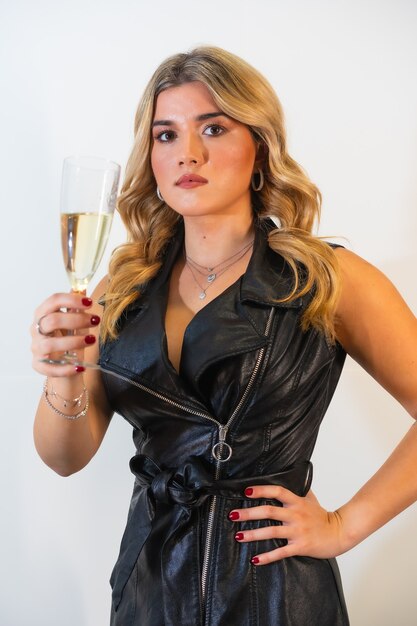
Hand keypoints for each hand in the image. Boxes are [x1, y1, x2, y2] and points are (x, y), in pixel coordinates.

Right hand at [31, 292, 99, 376]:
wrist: (65, 367)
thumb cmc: (68, 341)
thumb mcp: (74, 323)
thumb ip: (76, 308)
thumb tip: (82, 288)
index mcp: (44, 314)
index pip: (53, 301)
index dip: (71, 299)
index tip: (89, 302)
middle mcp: (36, 330)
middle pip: (52, 320)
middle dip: (76, 319)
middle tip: (95, 321)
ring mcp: (36, 348)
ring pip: (50, 344)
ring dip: (73, 341)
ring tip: (92, 340)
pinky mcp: (39, 366)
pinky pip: (50, 368)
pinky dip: (66, 368)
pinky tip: (80, 366)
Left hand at [229, 485, 346, 564]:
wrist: (339, 533)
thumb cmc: (322, 516)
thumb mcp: (310, 499)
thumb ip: (298, 490)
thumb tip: (290, 475)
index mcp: (297, 502)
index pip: (277, 491)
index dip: (261, 490)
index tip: (246, 491)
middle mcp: (295, 515)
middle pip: (268, 511)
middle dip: (248, 513)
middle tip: (232, 515)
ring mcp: (297, 531)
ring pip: (271, 532)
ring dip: (253, 534)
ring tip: (238, 536)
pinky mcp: (300, 546)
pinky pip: (280, 552)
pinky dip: (267, 557)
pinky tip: (255, 559)